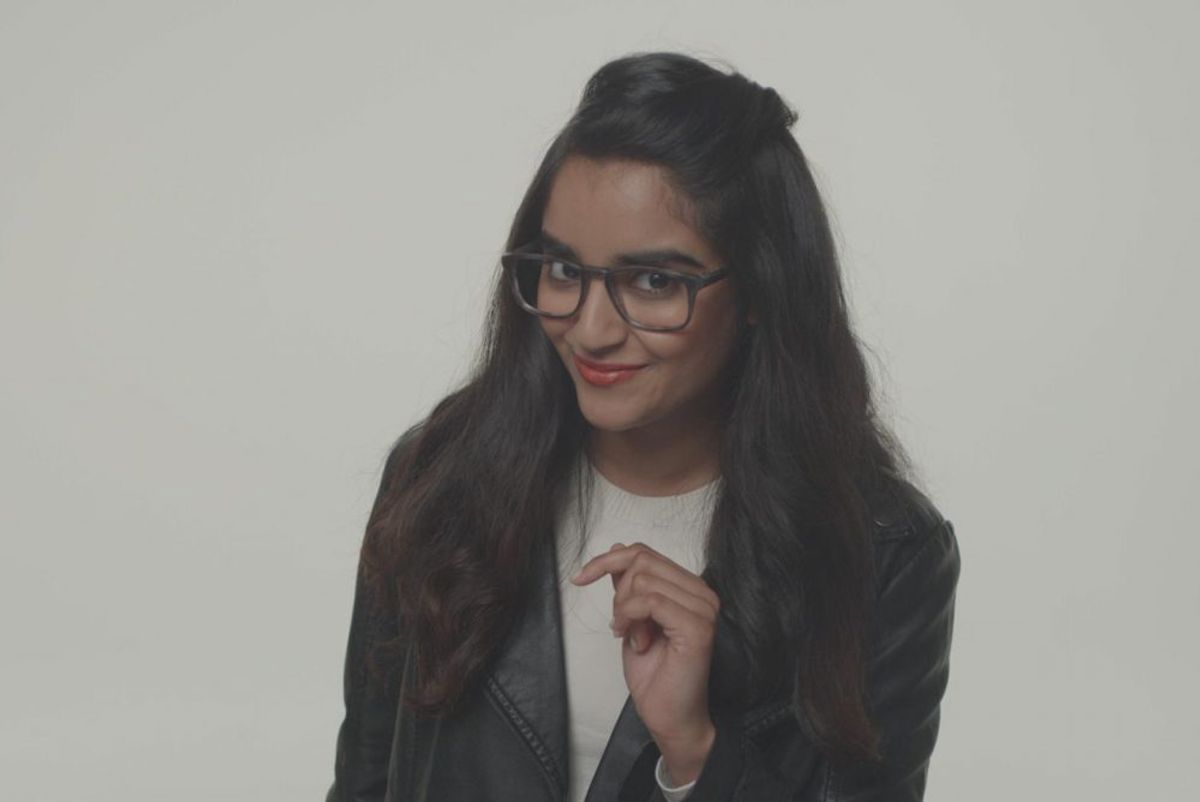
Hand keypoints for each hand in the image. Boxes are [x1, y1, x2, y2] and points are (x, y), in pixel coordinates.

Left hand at [571, 542, 718, 783]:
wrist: (670, 718)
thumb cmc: (655, 676)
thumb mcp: (631, 620)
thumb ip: (629, 586)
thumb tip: (617, 549)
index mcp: (689, 588)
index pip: (644, 552)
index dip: (607, 560)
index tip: (580, 577)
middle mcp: (701, 593)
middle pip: (642, 560)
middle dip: (617, 591)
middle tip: (619, 625)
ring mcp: (702, 608)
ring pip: (643, 580)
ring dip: (624, 610)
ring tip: (632, 638)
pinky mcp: (697, 627)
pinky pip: (650, 601)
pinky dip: (631, 618)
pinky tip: (636, 642)